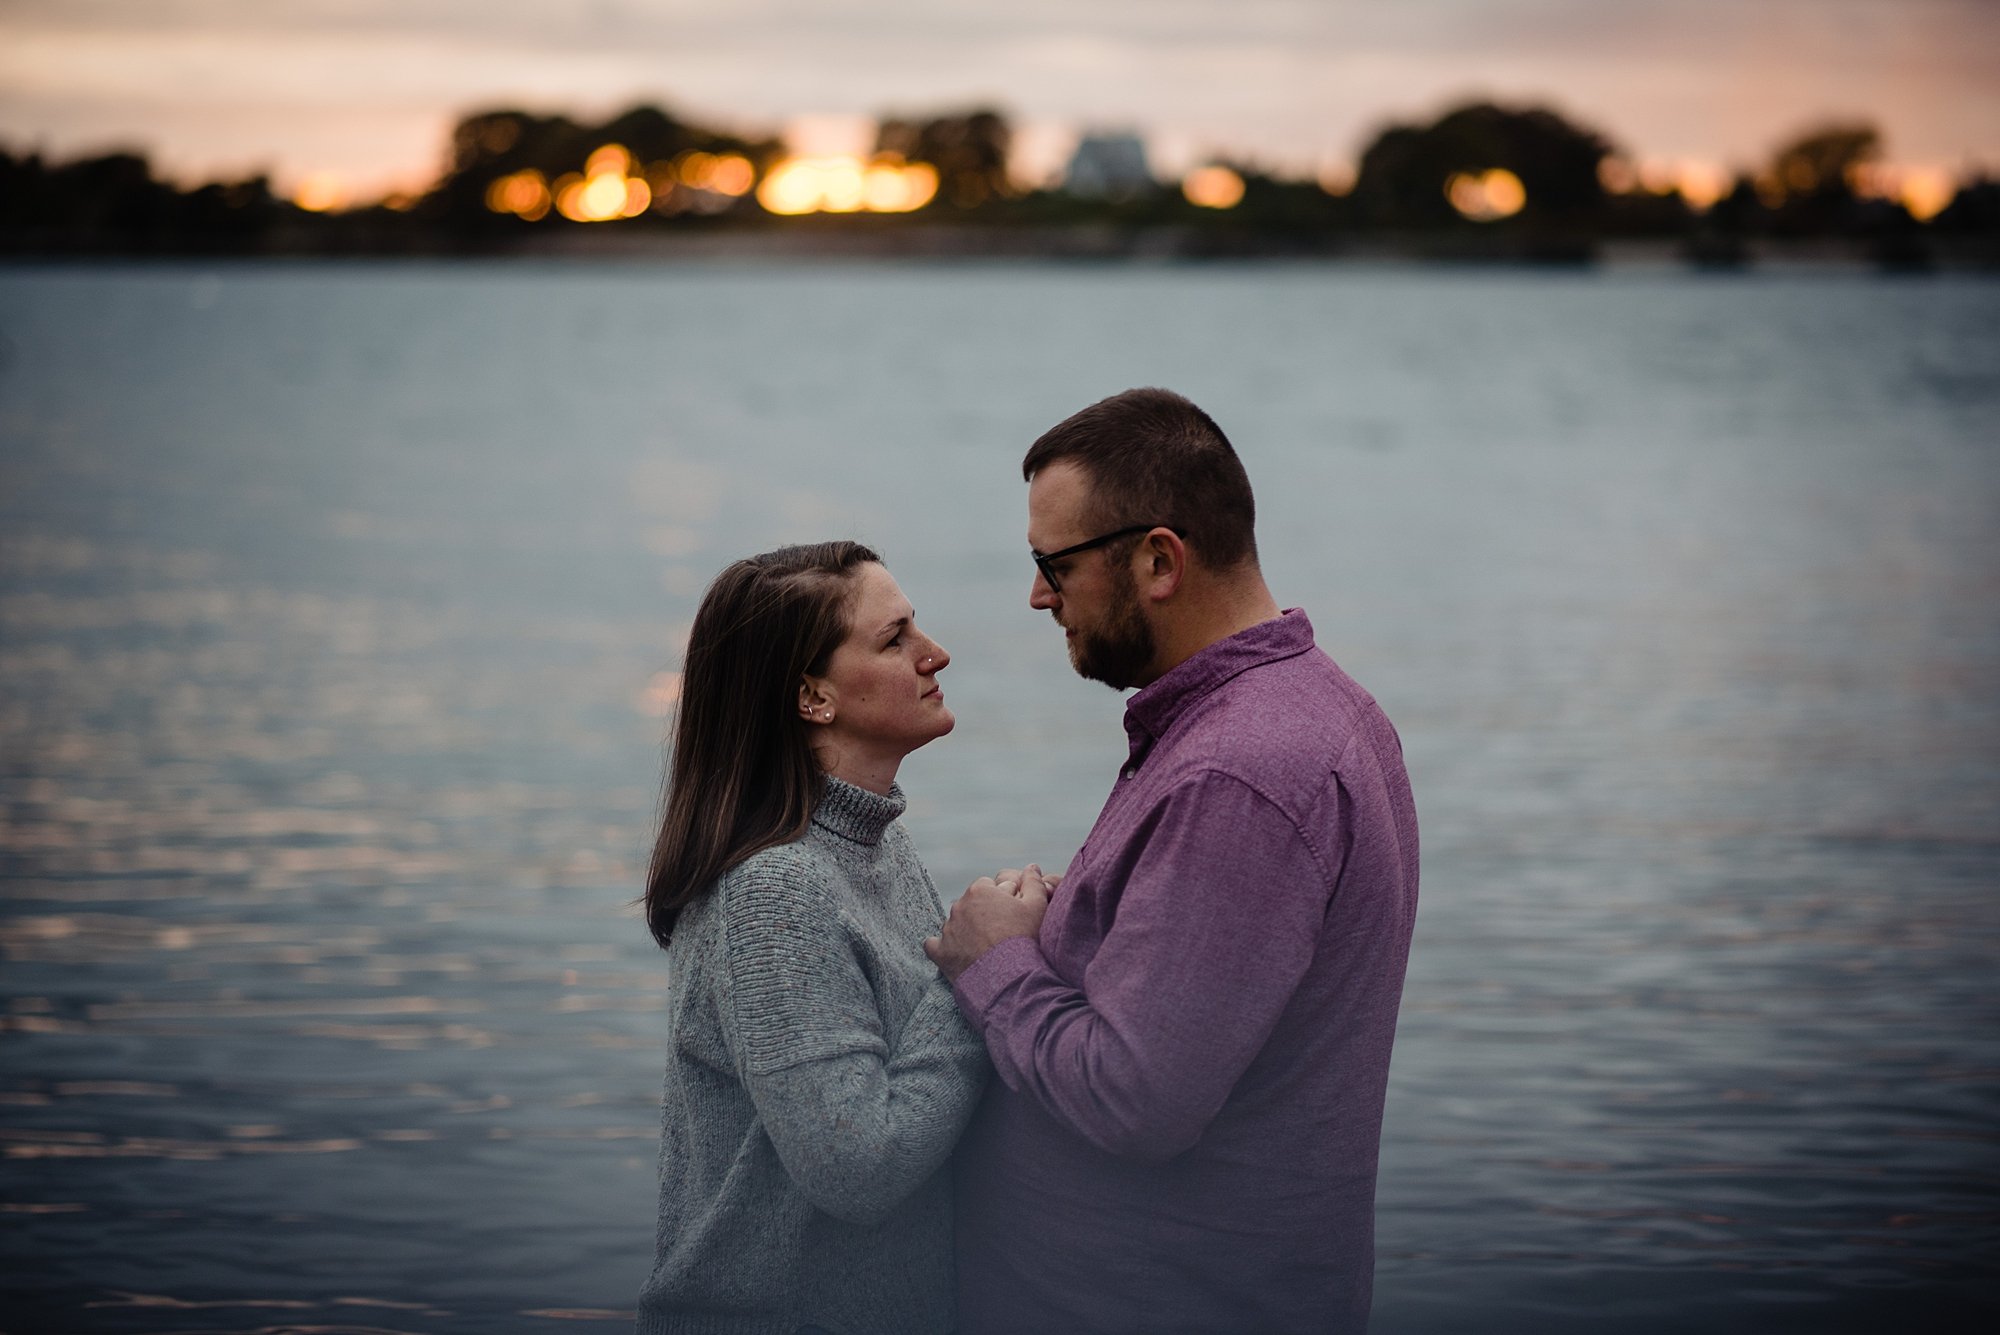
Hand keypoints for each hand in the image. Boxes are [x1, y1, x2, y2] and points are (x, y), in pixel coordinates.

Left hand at [925, 863, 1051, 982]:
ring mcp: (947, 929)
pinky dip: (944, 948)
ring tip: (985, 948)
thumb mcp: (1037, 906)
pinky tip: (957, 954)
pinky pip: (934, 945)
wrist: (1009, 978)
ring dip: (966, 931)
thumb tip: (1031, 867)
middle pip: (971, 904)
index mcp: (980, 890)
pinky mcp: (941, 952)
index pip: (989, 886)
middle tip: (1001, 932)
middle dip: (983, 914)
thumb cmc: (1024, 939)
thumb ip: (1033, 882)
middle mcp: (958, 905)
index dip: (1002, 899)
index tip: (1011, 914)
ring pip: (955, 924)